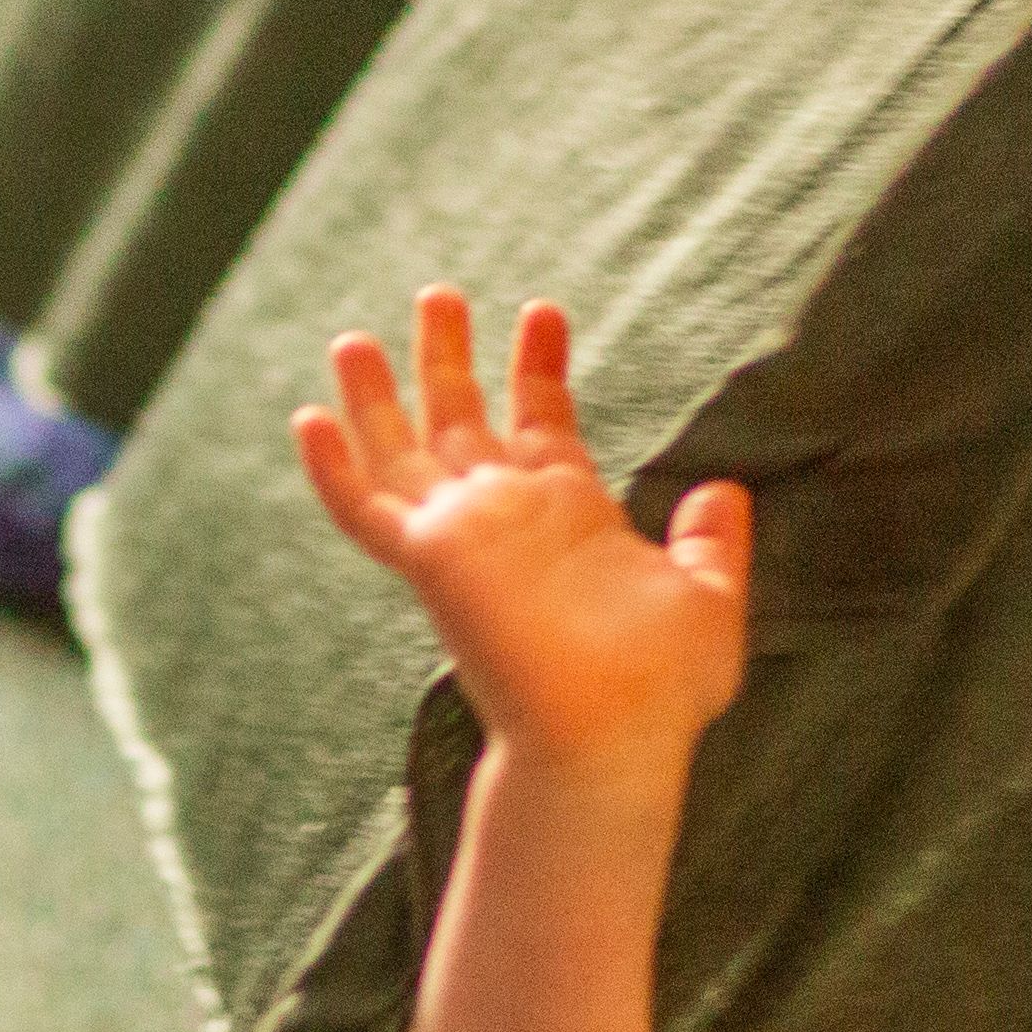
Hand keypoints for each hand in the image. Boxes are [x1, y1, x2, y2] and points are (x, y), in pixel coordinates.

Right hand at [296, 290, 752, 776]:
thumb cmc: (662, 690)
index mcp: (567, 514)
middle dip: (446, 356)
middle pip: (460, 420)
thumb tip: (721, 488)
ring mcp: (463, 536)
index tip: (542, 310)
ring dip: (377, 395)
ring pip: (402, 453)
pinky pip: (366, 510)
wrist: (614, 736)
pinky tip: (310, 420)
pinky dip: (334, 470)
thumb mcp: (708, 597)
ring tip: (354, 336)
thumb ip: (711, 541)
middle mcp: (506, 518)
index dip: (538, 364)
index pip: (540, 420)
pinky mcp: (430, 560)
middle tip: (437, 294)